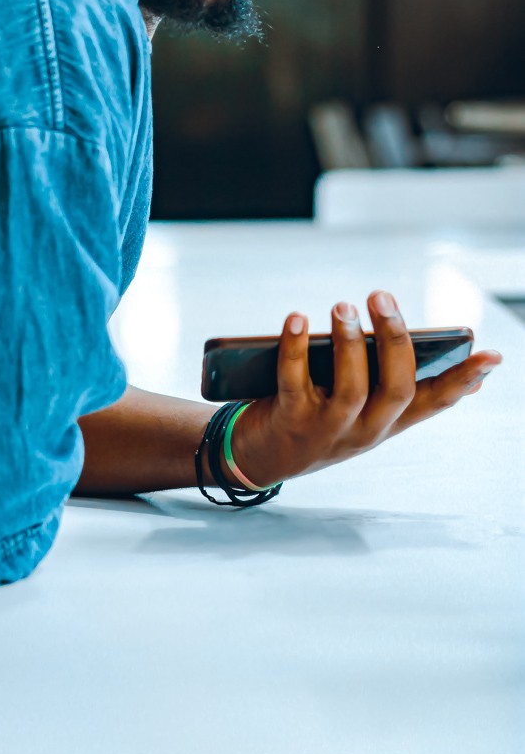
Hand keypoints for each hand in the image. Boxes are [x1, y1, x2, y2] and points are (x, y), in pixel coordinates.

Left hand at [230, 291, 501, 488]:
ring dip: (349, 343)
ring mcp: (329, 429)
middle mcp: (367, 430)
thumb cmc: (319, 417)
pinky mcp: (291, 423)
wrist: (262, 457)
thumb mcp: (366, 411)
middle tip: (381, 296)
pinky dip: (295, 347)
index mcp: (389, 421)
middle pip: (397, 388)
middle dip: (394, 340)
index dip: (463, 379)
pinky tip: (297, 319)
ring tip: (343, 306)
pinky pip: (294, 381)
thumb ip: (400, 391)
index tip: (491, 355)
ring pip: (352, 388)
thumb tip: (465, 381)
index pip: (436, 402)